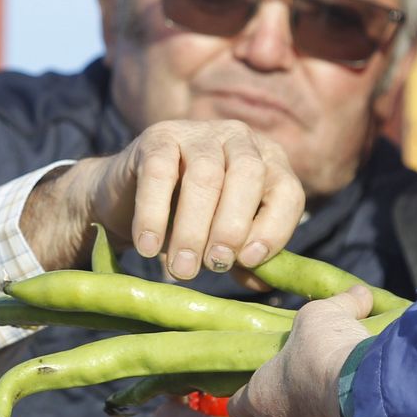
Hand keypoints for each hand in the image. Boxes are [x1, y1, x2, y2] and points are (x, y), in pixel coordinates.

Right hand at [22, 119, 304, 279]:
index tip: (248, 262)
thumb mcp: (222, 239)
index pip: (286, 190)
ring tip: (182, 269)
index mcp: (268, 161)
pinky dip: (154, 214)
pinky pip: (159, 172)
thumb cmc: (188, 221)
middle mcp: (239, 139)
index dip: (274, 227)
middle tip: (214, 265)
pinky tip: (148, 247)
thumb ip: (245, 257)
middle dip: (232, 226)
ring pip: (205, 176)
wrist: (130, 200)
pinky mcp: (158, 136)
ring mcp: (199, 133)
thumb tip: (262, 283)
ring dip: (193, 228)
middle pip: (248, 175)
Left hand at [228, 286, 373, 416]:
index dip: (249, 399)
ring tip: (350, 400)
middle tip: (322, 385)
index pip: (239, 408)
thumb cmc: (326, 350)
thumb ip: (340, 304)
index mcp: (261, 397)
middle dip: (300, 406)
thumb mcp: (325, 314)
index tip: (259, 394)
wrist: (364, 392)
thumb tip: (360, 293)